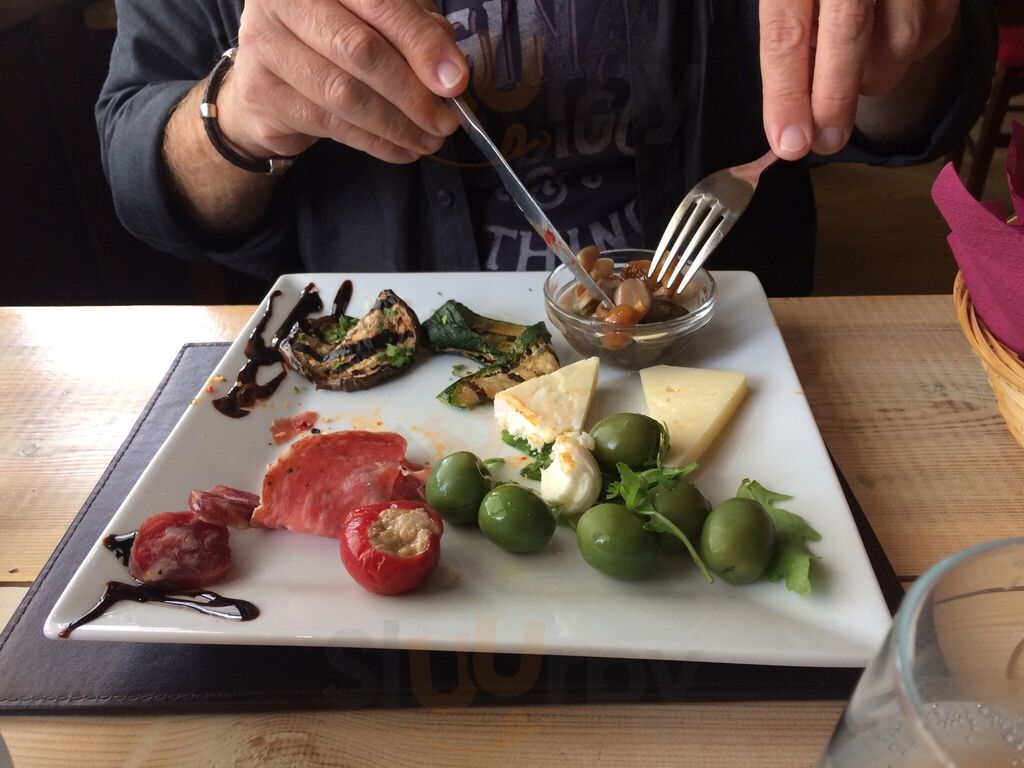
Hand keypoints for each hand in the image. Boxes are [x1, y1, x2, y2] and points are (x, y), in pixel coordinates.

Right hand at [215, 0, 466, 164]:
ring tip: (429, 141)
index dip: (422, 43)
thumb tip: (451, 72)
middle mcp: (283, 0)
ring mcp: (264, 44)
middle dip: (412, 93)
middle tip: (445, 122)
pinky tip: (402, 150)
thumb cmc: (334, 36)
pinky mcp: (262, 91)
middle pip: (360, 50)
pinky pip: (331, 124)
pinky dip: (375, 142)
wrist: (270, 76)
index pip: (379, 1)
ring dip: (397, 125)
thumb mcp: (379, 20)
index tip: (456, 82)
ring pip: (345, 94)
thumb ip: (416, 30)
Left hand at [759, 0, 960, 158]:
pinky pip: (925, 36)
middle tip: (820, 143)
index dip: (786, 91)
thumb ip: (782, 31)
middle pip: (848, 35)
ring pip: (894, 43)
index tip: (787, 141)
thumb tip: (783, 118)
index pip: (788, 31)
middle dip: (832, 100)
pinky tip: (876, 39)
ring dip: (865, 76)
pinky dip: (896, 54)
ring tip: (840, 70)